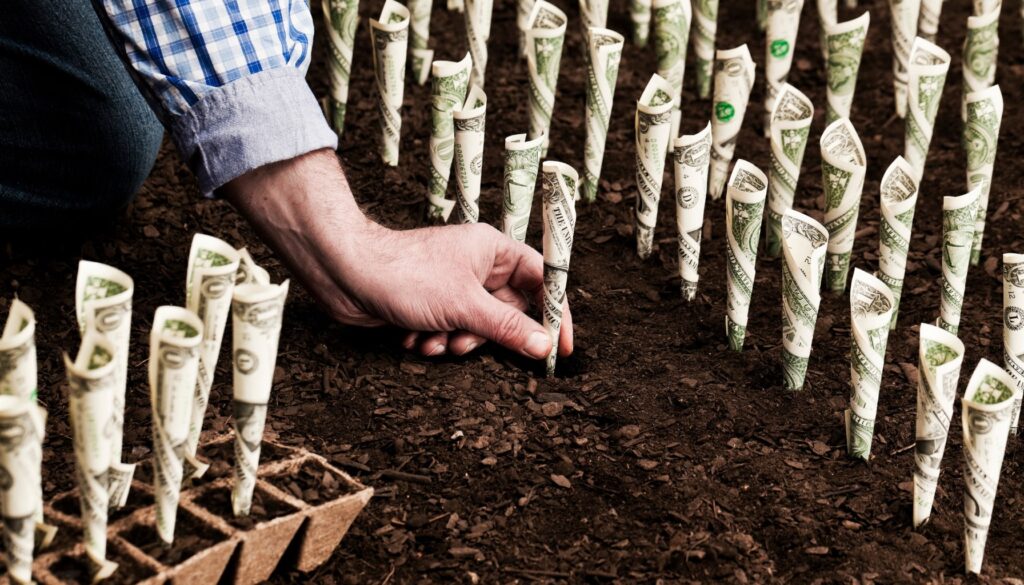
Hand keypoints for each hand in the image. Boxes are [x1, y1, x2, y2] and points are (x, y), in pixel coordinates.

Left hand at [223, 149, 572, 359]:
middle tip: (473, 345)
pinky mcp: (431, 304)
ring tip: (437, 341)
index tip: (561, 345)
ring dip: (460, 341)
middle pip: (509, 309)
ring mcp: (453, 285)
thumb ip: (508, 328)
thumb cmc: (404, 275)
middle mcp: (477, 265)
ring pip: (478, 325)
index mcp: (493, 250)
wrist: (346, 274)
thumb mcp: (464, 306)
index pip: (542, 279)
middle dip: (490, 335)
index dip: (555, 311)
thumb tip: (544, 345)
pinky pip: (452, 330)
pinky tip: (415, 340)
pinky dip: (438, 340)